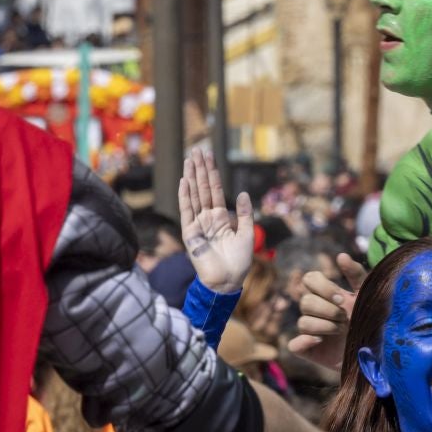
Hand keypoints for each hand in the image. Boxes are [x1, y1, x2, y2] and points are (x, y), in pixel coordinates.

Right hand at [179, 148, 255, 292]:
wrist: (228, 281)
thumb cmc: (239, 262)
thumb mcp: (247, 234)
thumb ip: (245, 214)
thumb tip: (243, 193)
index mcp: (221, 218)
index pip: (215, 190)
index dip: (212, 173)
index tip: (208, 156)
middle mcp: (208, 218)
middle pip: (203, 188)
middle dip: (200, 169)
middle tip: (197, 150)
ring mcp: (198, 224)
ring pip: (194, 196)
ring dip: (192, 177)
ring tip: (190, 160)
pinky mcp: (191, 233)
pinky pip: (187, 212)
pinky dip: (185, 197)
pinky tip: (185, 181)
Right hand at [286, 254, 366, 370]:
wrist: (377, 354)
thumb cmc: (371, 321)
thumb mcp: (367, 296)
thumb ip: (356, 275)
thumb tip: (341, 255)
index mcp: (326, 295)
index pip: (309, 279)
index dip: (322, 287)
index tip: (342, 299)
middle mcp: (315, 311)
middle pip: (305, 301)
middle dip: (327, 309)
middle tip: (345, 317)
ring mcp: (310, 331)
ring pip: (303, 322)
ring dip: (325, 326)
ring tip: (343, 331)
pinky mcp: (308, 350)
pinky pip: (294, 345)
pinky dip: (305, 342)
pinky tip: (321, 341)